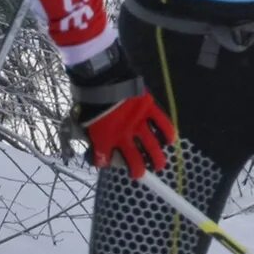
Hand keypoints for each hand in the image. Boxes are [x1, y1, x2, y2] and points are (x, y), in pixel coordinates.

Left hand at [70, 48, 178, 177]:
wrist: (103, 78)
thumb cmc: (90, 98)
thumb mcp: (83, 119)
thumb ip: (91, 134)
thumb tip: (94, 143)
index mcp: (104, 138)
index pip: (105, 159)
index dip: (106, 163)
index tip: (106, 163)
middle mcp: (123, 135)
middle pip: (135, 159)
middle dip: (138, 170)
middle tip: (140, 174)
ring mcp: (138, 122)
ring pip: (151, 146)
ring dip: (156, 158)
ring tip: (159, 164)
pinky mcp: (149, 109)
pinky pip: (162, 123)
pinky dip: (167, 133)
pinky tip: (169, 140)